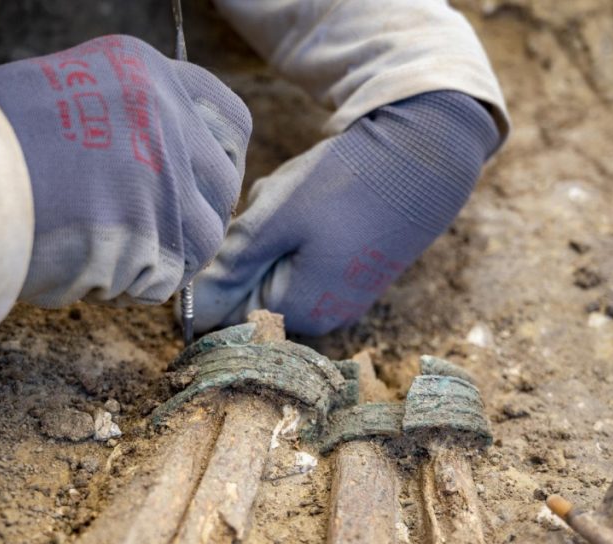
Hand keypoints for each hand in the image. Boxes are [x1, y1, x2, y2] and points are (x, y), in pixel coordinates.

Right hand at [0, 35, 250, 306]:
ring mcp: (166, 182)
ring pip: (201, 242)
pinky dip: (130, 286)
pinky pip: (163, 281)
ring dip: (162, 258)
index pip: (232, 121)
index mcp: (150, 75)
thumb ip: (130, 123)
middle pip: (223, 189)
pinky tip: (85, 268)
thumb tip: (164, 169)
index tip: (202, 184)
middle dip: (192, 218)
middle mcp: (169, 122)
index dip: (220, 161)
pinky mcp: (152, 241)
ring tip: (105, 254)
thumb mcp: (73, 94)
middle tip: (147, 233)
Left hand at [190, 90, 498, 335]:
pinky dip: (297, 227)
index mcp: (299, 312)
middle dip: (251, 245)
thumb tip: (191, 312)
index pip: (227, 311)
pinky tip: (318, 200)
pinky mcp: (353, 275)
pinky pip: (303, 256)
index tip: (241, 223)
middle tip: (277, 204)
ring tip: (302, 197)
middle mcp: (322, 317)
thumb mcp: (274, 220)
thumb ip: (230, 268)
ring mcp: (341, 297)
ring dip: (274, 231)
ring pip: (276, 266)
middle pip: (252, 287)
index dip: (218, 267)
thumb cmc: (346, 185)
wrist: (421, 156)